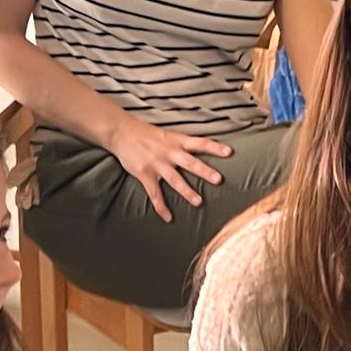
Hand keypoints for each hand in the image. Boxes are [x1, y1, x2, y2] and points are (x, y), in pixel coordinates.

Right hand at [107, 118, 230, 222]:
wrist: (121, 132)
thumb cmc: (147, 134)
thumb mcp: (168, 134)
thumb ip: (183, 145)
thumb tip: (204, 150)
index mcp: (177, 141)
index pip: (200, 143)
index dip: (214, 147)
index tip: (229, 153)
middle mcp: (169, 152)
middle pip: (190, 162)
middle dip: (204, 171)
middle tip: (218, 179)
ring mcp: (157, 164)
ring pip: (175, 180)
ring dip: (187, 191)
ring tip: (198, 202)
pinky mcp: (145, 174)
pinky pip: (154, 194)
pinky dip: (161, 207)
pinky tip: (168, 218)